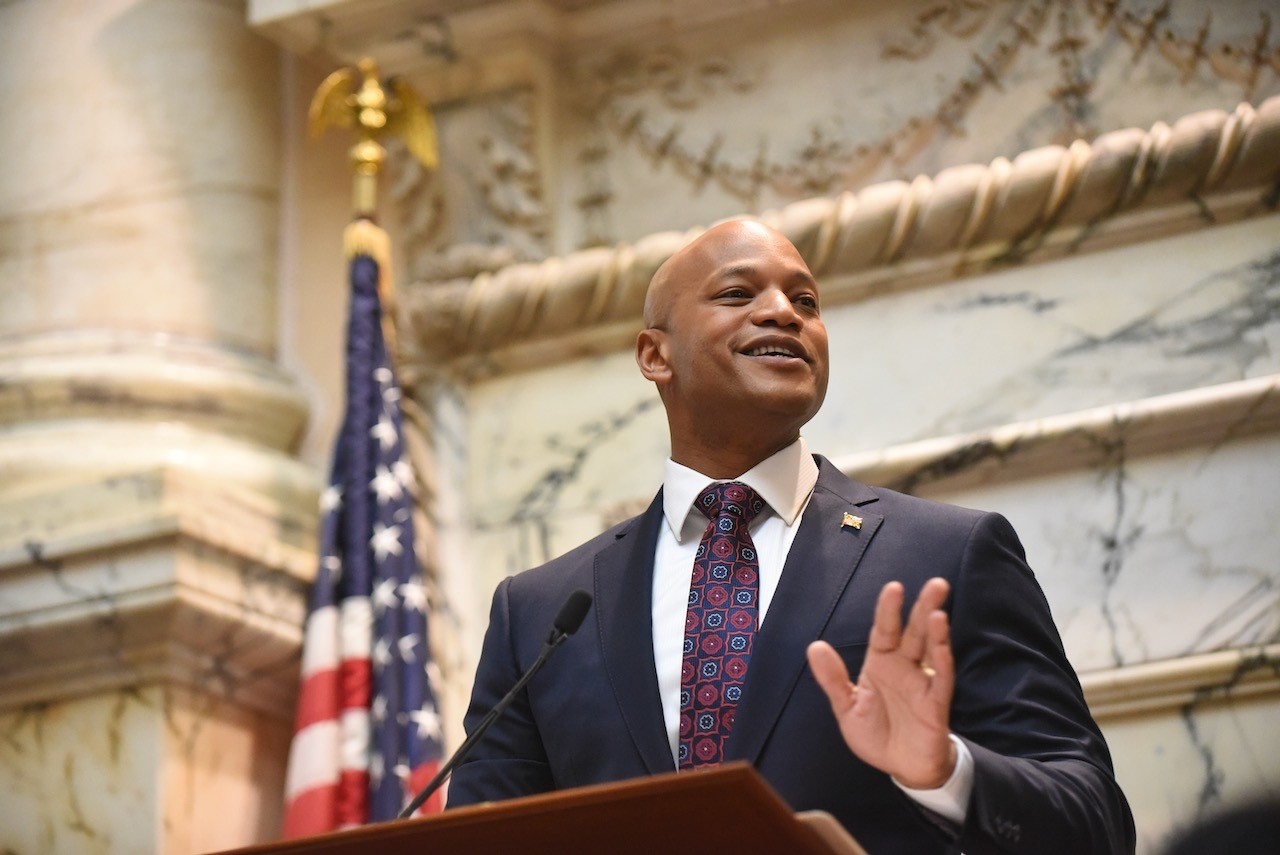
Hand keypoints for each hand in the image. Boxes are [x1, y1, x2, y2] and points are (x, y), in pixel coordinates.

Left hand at [806, 577, 954, 788]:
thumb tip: (815, 646)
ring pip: (931, 649)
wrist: (901, 767)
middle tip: (936, 584)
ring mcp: (922, 683)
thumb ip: (833, 679)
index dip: (888, 609)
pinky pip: (941, 678)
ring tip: (938, 610)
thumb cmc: (877, 734)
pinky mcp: (936, 704)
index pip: (885, 630)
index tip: (894, 587)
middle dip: (923, 607)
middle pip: (914, 632)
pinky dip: (941, 659)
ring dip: (936, 629)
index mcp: (881, 664)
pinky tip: (941, 643)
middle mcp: (904, 667)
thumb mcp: (848, 708)